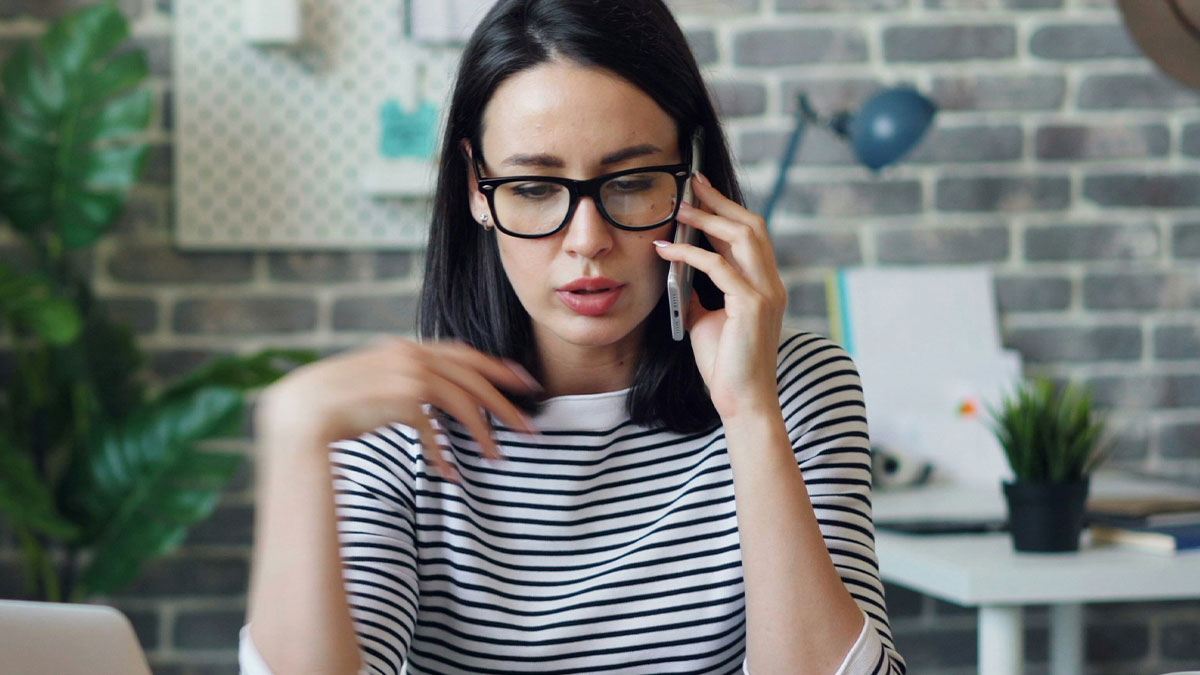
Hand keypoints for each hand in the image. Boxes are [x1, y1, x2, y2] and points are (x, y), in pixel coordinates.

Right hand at [255, 338, 541, 481]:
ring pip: (464, 402)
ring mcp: (408, 375)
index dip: (496, 367)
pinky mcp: (403, 400)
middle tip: (529, 425)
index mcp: (405, 348)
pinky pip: (435, 430)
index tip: (522, 381)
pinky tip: (450, 473)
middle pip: (474, 376)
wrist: (300, 411)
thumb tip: (428, 401)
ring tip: (496, 456)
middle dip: (505, 401)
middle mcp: (411, 355)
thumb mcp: (374, 382)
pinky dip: (443, 454)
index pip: (463, 353)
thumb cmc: (332, 404)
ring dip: (483, 431)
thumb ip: (402, 382)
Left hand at [653, 173, 785, 419]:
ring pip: (742, 237)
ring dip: (708, 219)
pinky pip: (718, 267)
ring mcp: (766, 293)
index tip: (701, 191)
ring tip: (679, 208)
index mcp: (765, 285)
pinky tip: (666, 250)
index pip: (750, 235)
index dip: (726, 209)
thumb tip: (676, 271)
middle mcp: (771, 284)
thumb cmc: (726, 364)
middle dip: (720, 202)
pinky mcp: (751, 306)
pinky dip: (690, 255)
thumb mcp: (706, 320)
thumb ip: (698, 294)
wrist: (743, 402)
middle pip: (751, 226)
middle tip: (691, 182)